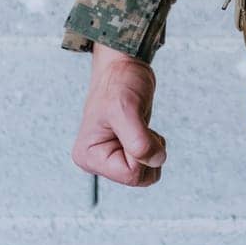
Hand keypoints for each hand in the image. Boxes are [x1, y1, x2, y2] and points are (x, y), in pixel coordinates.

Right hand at [70, 42, 167, 187]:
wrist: (124, 66)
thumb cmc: (119, 83)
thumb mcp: (126, 109)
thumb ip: (138, 141)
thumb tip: (156, 161)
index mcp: (89, 156)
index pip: (129, 174)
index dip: (143, 154)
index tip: (138, 129)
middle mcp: (97, 161)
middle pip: (138, 177)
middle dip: (148, 153)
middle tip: (140, 127)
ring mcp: (111, 156)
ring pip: (145, 172)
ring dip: (152, 149)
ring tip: (141, 126)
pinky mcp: (124, 150)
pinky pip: (147, 162)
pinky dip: (153, 145)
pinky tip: (142, 127)